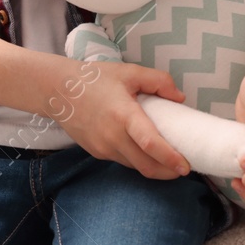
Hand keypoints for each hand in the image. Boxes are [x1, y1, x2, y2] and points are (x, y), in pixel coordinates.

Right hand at [54, 60, 192, 179]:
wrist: (58, 90)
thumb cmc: (95, 78)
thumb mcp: (129, 72)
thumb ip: (158, 81)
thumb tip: (180, 98)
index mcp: (123, 115)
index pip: (150, 143)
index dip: (170, 158)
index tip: (186, 166)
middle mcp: (113, 137)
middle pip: (146, 166)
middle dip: (168, 172)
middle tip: (183, 169)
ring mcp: (103, 148)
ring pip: (135, 166)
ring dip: (153, 168)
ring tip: (167, 160)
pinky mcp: (97, 153)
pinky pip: (123, 161)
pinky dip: (137, 160)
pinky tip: (144, 151)